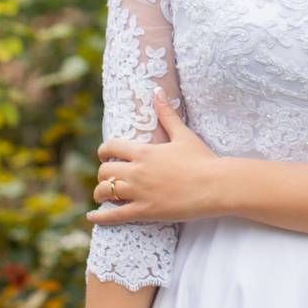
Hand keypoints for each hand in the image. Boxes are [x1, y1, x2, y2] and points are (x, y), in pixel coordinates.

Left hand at [88, 88, 221, 225]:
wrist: (215, 185)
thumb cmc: (202, 159)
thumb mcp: (183, 134)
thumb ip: (167, 114)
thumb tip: (158, 91)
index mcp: (144, 152)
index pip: (112, 148)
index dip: (104, 152)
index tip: (104, 156)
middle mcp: (137, 171)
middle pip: (105, 172)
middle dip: (103, 174)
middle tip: (107, 177)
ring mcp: (139, 193)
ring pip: (106, 192)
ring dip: (100, 193)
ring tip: (101, 196)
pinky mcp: (145, 211)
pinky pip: (115, 216)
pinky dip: (100, 217)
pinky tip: (92, 217)